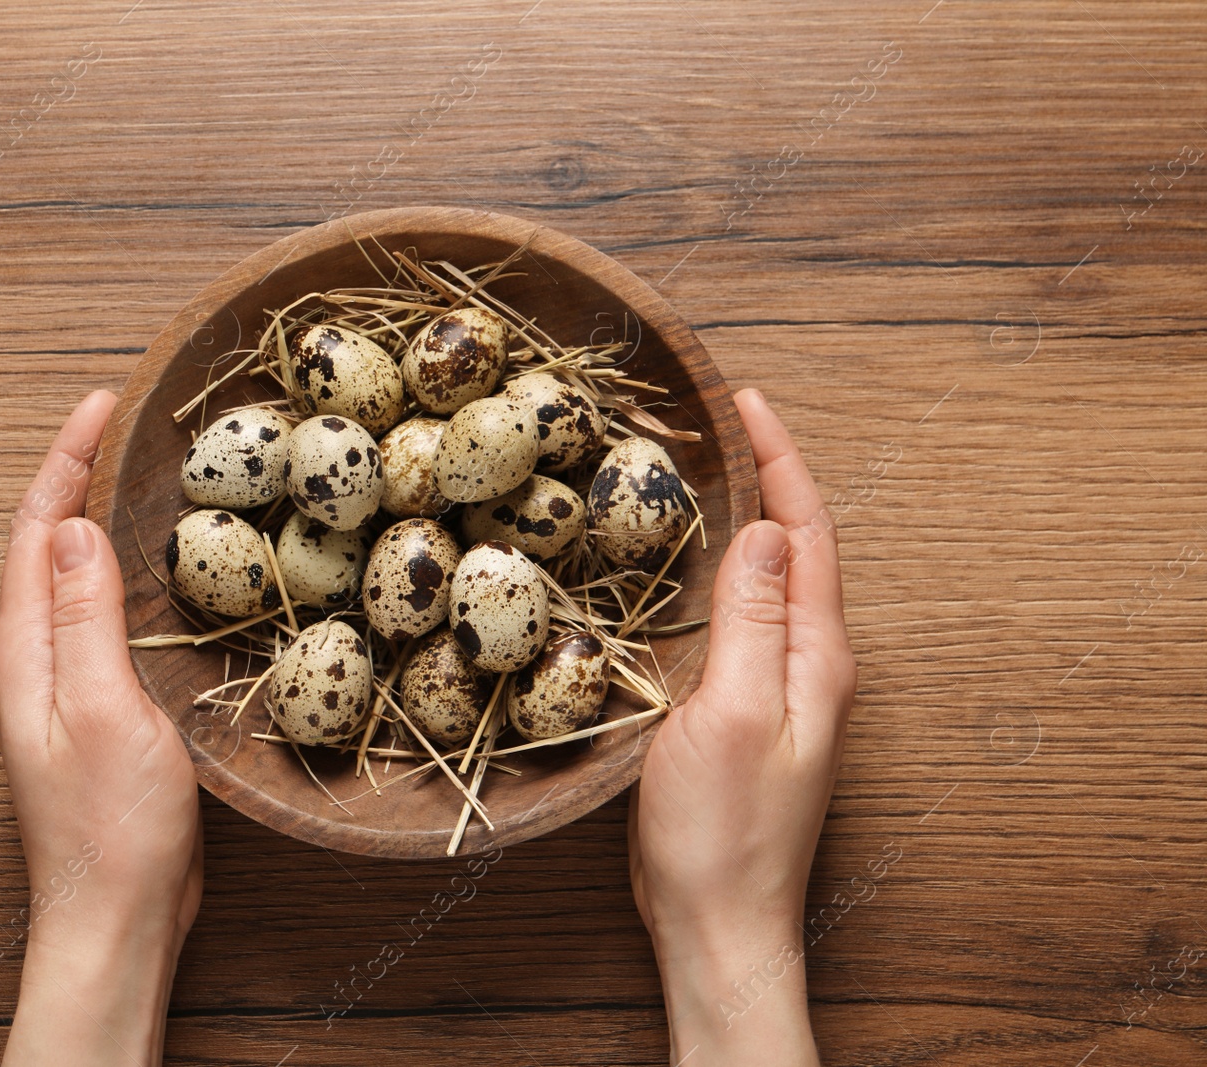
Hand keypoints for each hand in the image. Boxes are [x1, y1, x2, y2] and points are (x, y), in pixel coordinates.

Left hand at [0, 390, 202, 1066]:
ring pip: (75, 576)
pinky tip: (166, 568)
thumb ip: (83, 614)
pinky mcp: (97, 706)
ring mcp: (63, 683)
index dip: (66, 458)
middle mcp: (32, 657)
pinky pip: (103, 615)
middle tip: (130, 421)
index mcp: (23, 647)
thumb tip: (70, 524)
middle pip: (46, 542)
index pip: (34, 528)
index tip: (105, 401)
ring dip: (101, 517)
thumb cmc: (111, 824)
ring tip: (146, 470)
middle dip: (79, 473)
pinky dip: (127, 572)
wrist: (116, 914)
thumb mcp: (103, 706)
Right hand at [628, 389, 856, 1064]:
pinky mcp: (741, 712)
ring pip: (765, 581)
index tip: (745, 401)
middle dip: (764, 475)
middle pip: (796, 547)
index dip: (781, 461)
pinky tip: (677, 568)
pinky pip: (738, 619)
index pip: (811, 533)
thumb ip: (757, 621)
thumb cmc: (722, 831)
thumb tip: (770, 528)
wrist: (715, 922)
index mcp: (816, 655)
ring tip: (696, 470)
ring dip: (739, 520)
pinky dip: (713, 574)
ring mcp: (776, 689)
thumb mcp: (734, 713)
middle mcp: (807, 664)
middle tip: (715, 421)